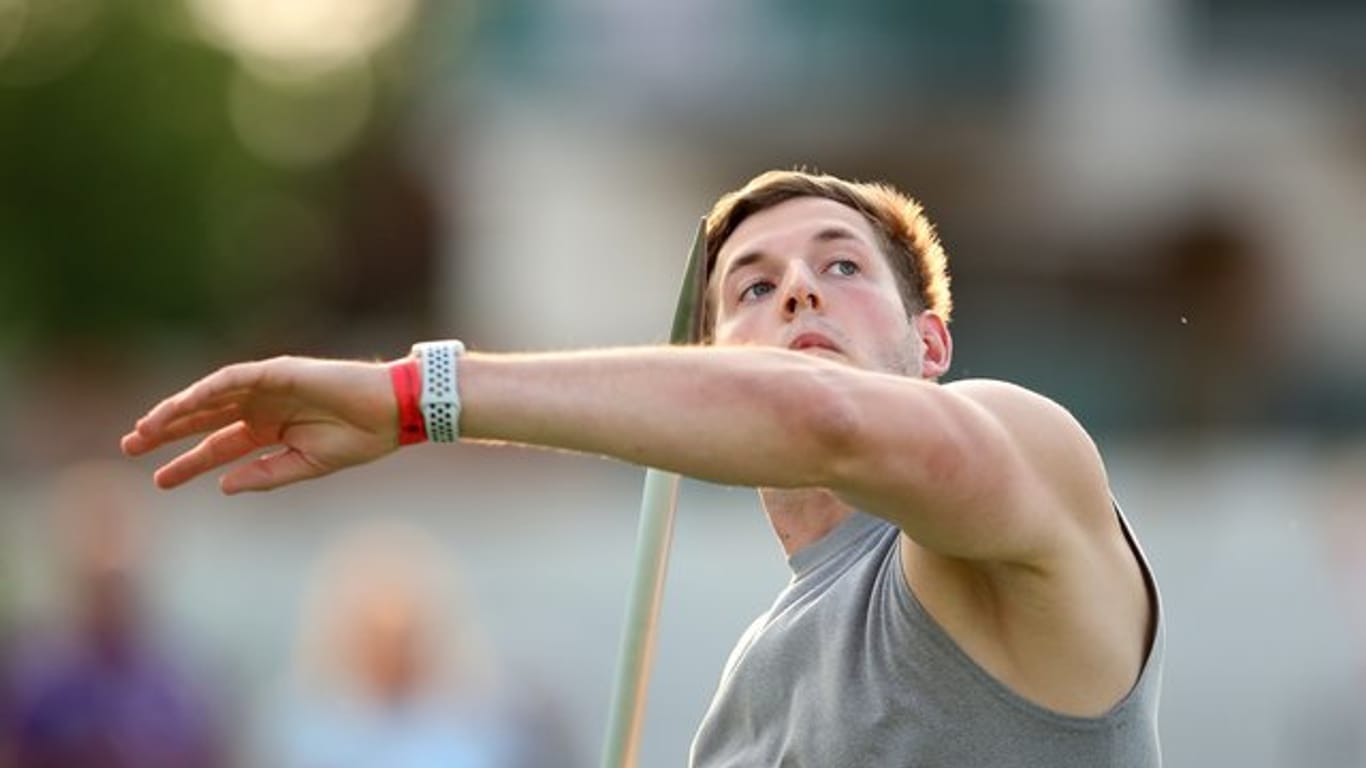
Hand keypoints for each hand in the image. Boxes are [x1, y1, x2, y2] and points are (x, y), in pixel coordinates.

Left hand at [120, 356, 398, 492]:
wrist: (391, 413)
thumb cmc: (359, 439)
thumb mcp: (306, 466)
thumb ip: (265, 475)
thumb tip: (223, 486)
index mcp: (270, 431)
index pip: (218, 446)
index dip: (187, 462)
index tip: (159, 481)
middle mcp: (262, 407)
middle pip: (203, 420)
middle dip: (167, 433)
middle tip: (130, 448)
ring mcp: (267, 388)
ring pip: (209, 398)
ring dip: (175, 412)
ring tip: (144, 431)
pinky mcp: (276, 372)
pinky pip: (230, 380)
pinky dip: (204, 391)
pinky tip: (180, 407)